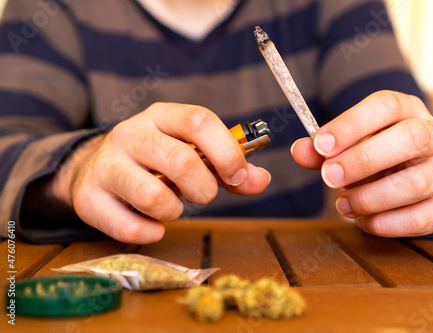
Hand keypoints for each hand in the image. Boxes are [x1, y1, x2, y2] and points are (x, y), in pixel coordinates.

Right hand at [51, 103, 270, 243]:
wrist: (94, 167)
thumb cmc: (155, 160)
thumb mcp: (192, 153)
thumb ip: (229, 167)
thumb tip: (260, 180)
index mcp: (161, 116)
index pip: (198, 120)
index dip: (226, 151)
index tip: (236, 175)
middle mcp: (130, 133)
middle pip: (181, 160)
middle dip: (204, 189)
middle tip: (203, 195)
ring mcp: (106, 165)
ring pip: (153, 196)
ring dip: (175, 211)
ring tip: (171, 206)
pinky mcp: (89, 198)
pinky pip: (130, 227)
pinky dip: (150, 232)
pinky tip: (151, 223)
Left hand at [291, 91, 432, 236]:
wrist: (414, 176)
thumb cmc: (377, 155)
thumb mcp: (350, 145)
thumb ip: (324, 148)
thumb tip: (300, 150)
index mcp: (409, 111)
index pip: (386, 105)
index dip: (351, 124)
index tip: (320, 145)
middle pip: (410, 138)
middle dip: (363, 160)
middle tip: (330, 177)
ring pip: (416, 184)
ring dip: (370, 198)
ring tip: (343, 205)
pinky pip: (420, 219)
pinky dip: (384, 224)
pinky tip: (363, 220)